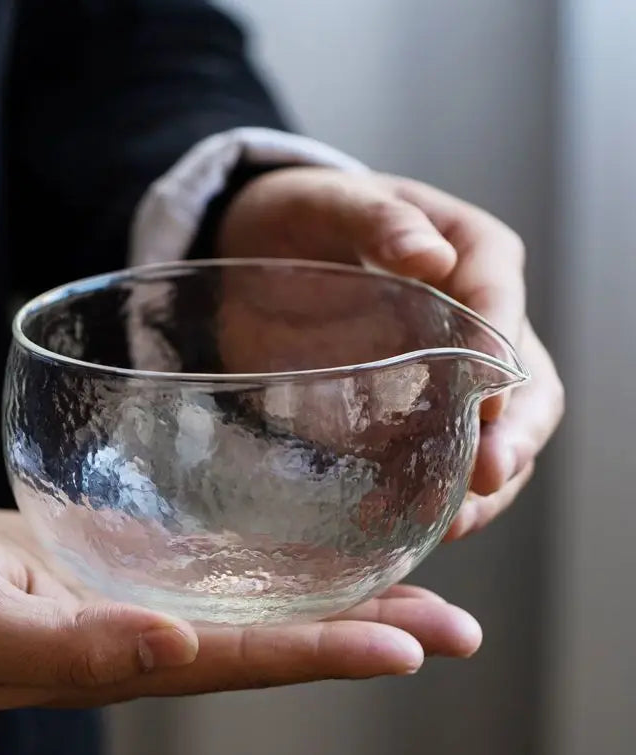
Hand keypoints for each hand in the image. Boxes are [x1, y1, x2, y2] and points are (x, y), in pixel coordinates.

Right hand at [0, 509, 480, 708]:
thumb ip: (71, 650)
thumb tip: (172, 647)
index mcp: (122, 661)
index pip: (247, 665)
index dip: (328, 656)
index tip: (412, 647)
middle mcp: (148, 638)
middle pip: (276, 642)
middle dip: (367, 635)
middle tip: (456, 628)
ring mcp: (140, 601)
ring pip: (257, 605)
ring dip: (335, 598)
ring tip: (416, 591)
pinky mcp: (123, 563)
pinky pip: (214, 567)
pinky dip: (271, 562)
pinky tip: (309, 549)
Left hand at [217, 167, 563, 536]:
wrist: (262, 249)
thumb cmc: (303, 215)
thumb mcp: (330, 201)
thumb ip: (377, 220)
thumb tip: (430, 255)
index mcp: (469, 253)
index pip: (501, 297)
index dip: (501, 349)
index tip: (491, 400)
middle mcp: (473, 318)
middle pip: (524, 382)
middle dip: (515, 435)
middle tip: (488, 475)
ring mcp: (444, 370)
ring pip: (494, 432)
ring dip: (483, 482)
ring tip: (454, 522)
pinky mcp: (407, 408)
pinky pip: (437, 453)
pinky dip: (433, 491)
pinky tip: (413, 521)